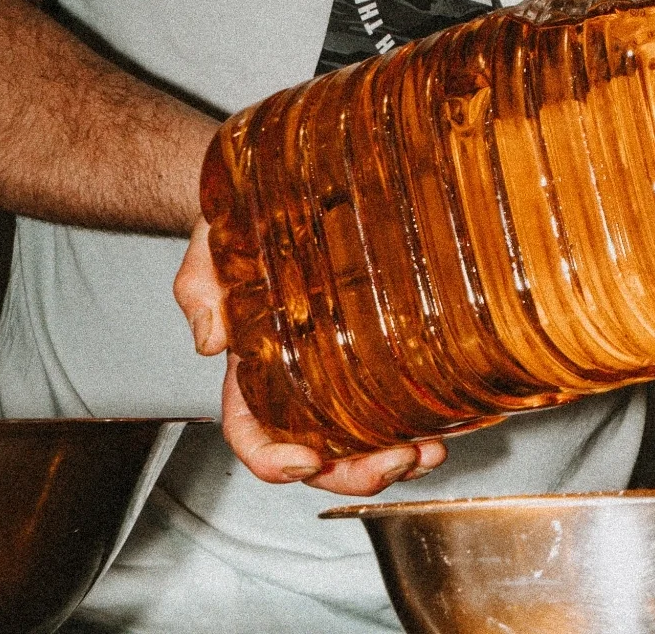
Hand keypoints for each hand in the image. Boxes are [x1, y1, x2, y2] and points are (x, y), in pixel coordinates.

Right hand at [174, 219, 445, 494]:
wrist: (285, 183)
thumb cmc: (244, 217)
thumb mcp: (211, 241)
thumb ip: (200, 286)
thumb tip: (209, 339)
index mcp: (252, 365)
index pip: (251, 430)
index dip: (272, 459)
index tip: (305, 461)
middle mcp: (298, 376)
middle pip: (319, 451)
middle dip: (353, 471)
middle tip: (394, 461)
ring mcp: (343, 366)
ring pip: (363, 436)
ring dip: (398, 457)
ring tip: (431, 450)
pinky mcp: (383, 346)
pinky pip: (399, 398)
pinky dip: (424, 418)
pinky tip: (454, 420)